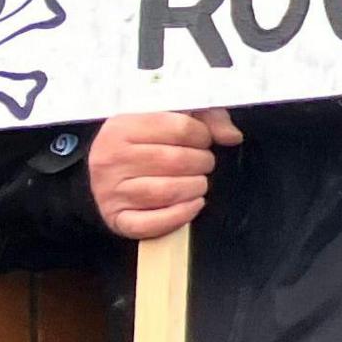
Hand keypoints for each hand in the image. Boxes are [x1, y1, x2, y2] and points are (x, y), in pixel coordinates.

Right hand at [88, 109, 240, 239]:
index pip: (180, 128)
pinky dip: (180, 215)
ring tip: (197, 182)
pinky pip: (152, 223)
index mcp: (122, 126)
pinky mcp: (117, 218)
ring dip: (195, 188)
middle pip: (177, 161)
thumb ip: (206, 117)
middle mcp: (110, 158)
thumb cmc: (144, 144)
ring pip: (168, 192)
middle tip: (202, 164)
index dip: (203, 136)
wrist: (108, 175)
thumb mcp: (170, 118)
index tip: (202, 140)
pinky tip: (192, 204)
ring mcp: (110, 191)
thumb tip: (232, 136)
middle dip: (202, 163)